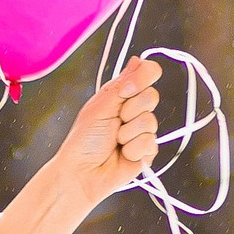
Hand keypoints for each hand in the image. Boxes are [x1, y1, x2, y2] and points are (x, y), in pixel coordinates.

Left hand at [0, 56, 162, 233]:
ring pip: (151, 122)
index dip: (144, 78)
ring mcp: (142, 131)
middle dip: (131, 110)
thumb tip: (138, 59)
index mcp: (121, 95)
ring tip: (115, 143)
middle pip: (152, 96)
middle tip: (114, 123)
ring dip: (128, 134)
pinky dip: (132, 149)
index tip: (128, 90)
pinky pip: (150, 143)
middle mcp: (134, 110)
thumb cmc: (84, 140)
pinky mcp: (147, 151)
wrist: (81, 174)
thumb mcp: (101, 107)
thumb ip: (123, 85)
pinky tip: (122, 155)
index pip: (147, 73)